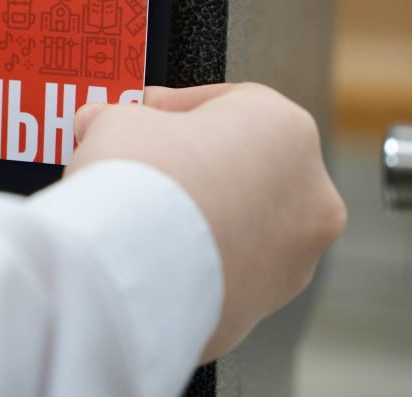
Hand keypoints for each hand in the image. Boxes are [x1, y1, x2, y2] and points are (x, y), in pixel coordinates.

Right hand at [66, 83, 345, 361]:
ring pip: (243, 224)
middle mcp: (309, 195)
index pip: (234, 103)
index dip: (180, 107)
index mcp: (287, 130)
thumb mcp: (121, 119)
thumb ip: (125, 118)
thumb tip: (103, 124)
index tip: (146, 114)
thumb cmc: (140, 182)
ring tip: (143, 212)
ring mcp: (293, 259)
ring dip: (201, 214)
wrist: (130, 272)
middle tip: (146, 160)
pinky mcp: (263, 308)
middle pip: (246, 167)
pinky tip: (153, 252)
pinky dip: (196, 262)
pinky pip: (227, 271)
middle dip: (196, 162)